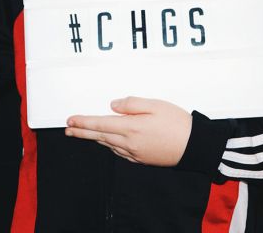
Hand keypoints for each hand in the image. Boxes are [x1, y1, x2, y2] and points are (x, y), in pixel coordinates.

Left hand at [65, 96, 191, 166]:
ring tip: (84, 133)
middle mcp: (129, 143)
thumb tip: (113, 106)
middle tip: (68, 130)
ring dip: (95, 138)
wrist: (194, 146)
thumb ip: (131, 104)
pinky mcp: (141, 159)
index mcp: (131, 128)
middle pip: (99, 137)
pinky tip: (108, 142)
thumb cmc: (177, 123)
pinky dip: (109, 145)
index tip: (70, 120)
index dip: (83, 123)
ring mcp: (135, 153)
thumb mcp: (155, 105)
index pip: (100, 124)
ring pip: (109, 145)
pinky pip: (119, 152)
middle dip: (82, 132)